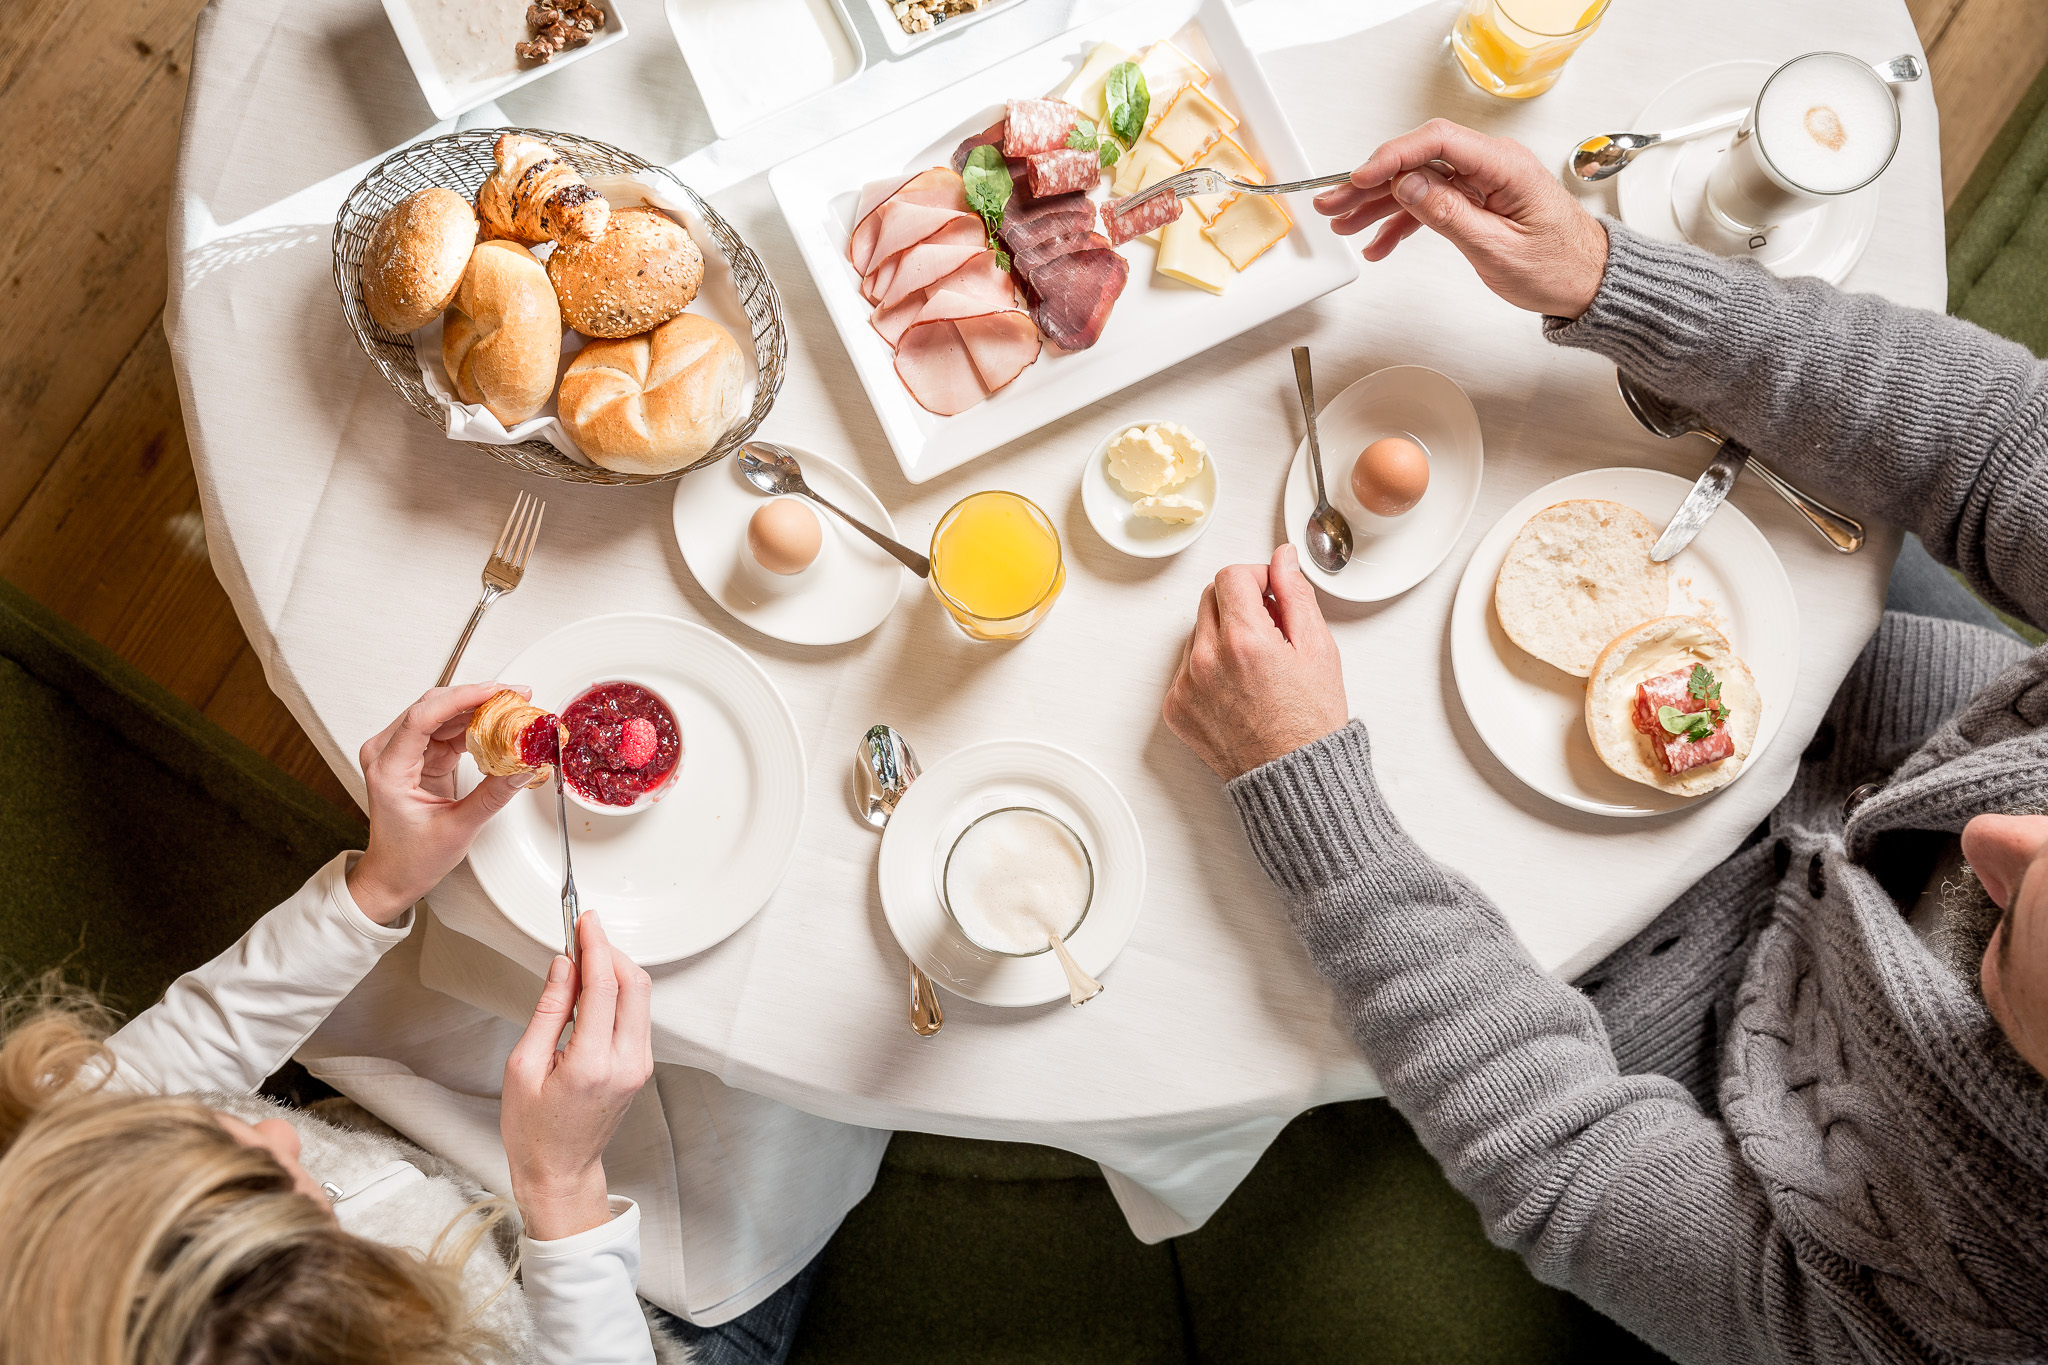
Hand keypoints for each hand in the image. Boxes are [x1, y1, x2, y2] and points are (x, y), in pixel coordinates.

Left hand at [346, 683, 534, 923]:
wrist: (393, 875)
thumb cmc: (409, 858)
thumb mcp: (457, 828)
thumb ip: (492, 796)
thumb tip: (523, 768)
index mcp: (388, 770)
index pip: (422, 717)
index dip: (461, 698)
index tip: (494, 691)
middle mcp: (388, 753)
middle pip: (433, 707)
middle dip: (476, 697)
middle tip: (515, 696)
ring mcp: (401, 752)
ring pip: (442, 714)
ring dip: (478, 708)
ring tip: (514, 709)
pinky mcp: (418, 755)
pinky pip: (447, 729)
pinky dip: (474, 726)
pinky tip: (498, 727)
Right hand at [501, 912, 653, 1241]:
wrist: (560, 1169)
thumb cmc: (533, 1128)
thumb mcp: (523, 1066)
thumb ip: (548, 1010)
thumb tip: (563, 965)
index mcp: (592, 1064)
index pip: (603, 987)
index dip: (595, 946)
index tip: (585, 921)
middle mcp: (626, 1062)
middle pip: (634, 984)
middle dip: (611, 951)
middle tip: (584, 933)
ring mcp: (640, 1065)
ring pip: (642, 996)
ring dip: (617, 969)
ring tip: (584, 958)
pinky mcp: (642, 1066)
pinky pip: (638, 1014)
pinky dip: (620, 991)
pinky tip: (595, 987)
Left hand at [1162, 544, 1349, 780]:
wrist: (1291, 778)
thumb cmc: (1311, 721)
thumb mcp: (1318, 649)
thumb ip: (1295, 594)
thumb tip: (1282, 558)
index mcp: (1244, 641)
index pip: (1231, 576)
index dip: (1256, 577)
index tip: (1271, 593)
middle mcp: (1206, 660)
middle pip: (1210, 598)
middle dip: (1240, 603)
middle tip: (1270, 630)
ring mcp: (1185, 685)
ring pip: (1197, 631)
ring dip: (1223, 635)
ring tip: (1256, 667)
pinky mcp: (1175, 706)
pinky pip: (1186, 666)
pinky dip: (1209, 667)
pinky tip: (1238, 688)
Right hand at [1312, 119, 1609, 318]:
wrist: (1587, 283)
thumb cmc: (1559, 266)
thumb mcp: (1499, 248)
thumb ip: (1450, 214)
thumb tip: (1409, 184)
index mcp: (1504, 165)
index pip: (1438, 142)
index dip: (1393, 157)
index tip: (1360, 177)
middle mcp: (1491, 165)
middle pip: (1419, 160)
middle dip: (1371, 181)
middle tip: (1334, 201)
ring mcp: (1481, 182)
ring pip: (1417, 182)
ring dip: (1377, 203)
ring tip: (1343, 222)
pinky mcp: (1475, 200)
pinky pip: (1429, 203)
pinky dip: (1401, 222)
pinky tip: (1377, 243)